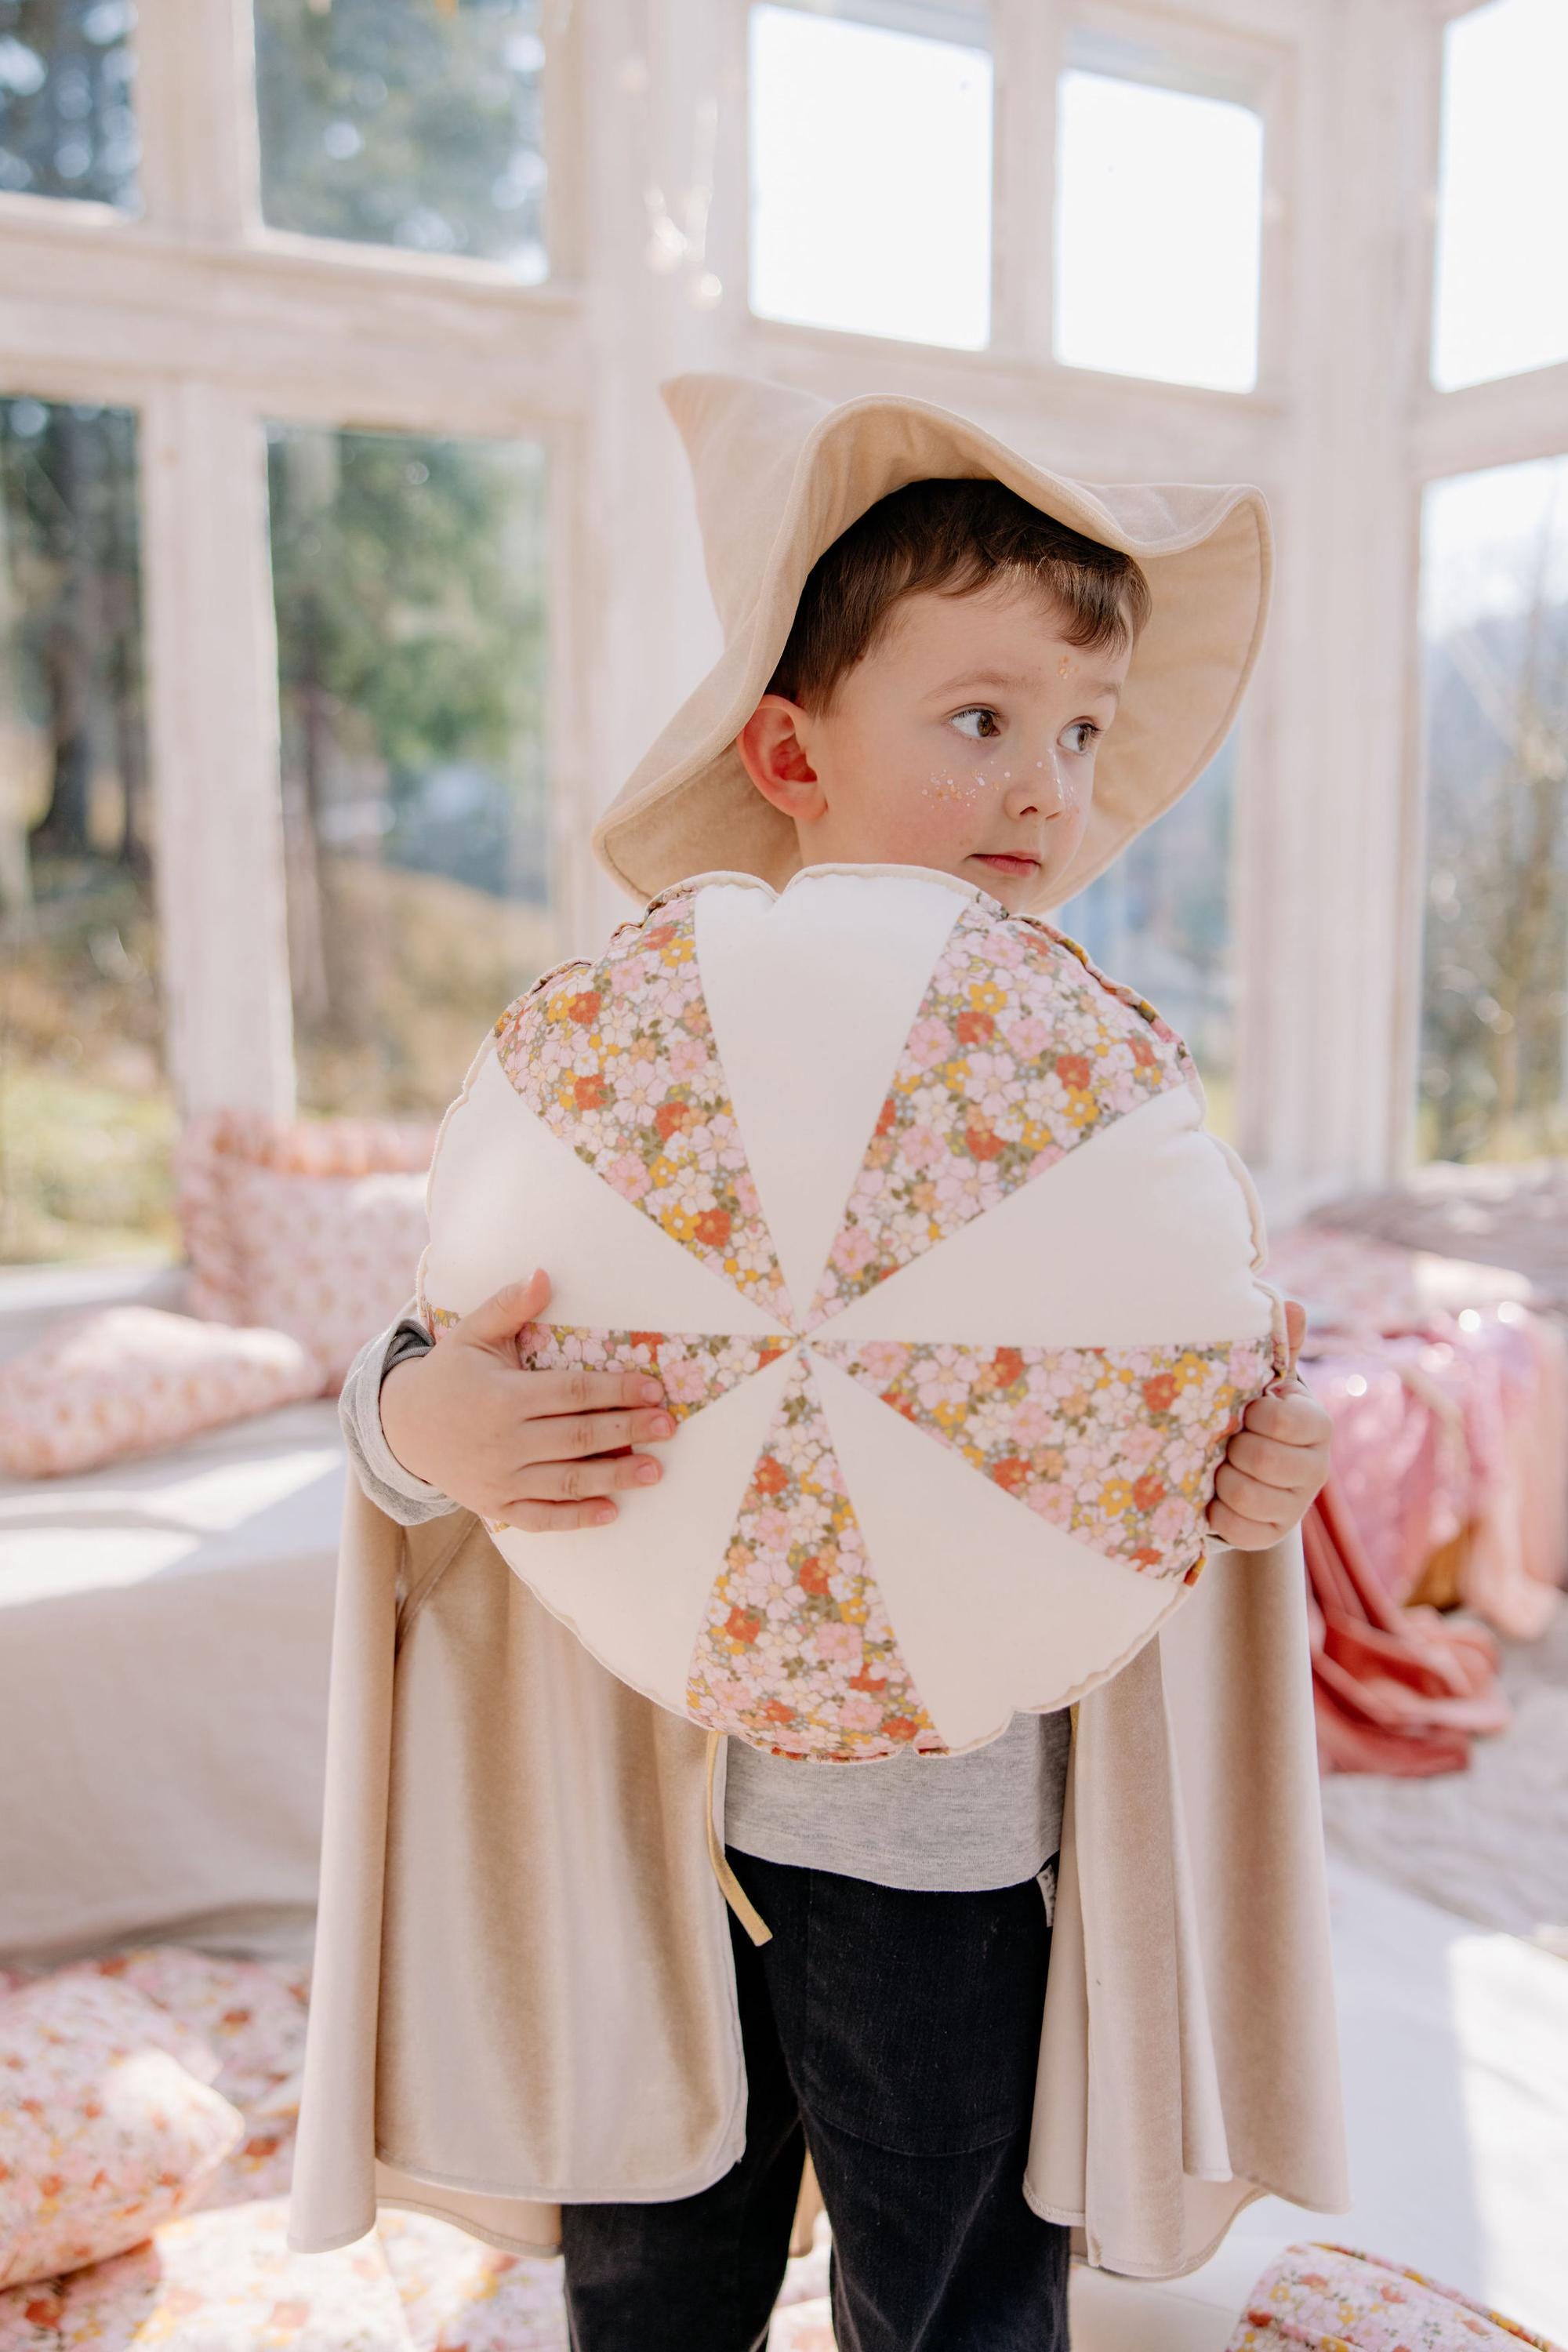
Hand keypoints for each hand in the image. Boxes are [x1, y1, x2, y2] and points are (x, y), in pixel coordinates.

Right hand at [379, 1270, 677, 1531]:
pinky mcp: (495, 1506)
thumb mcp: (471, 1334)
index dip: (616, 1390)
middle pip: (579, 1437)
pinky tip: (611, 1511)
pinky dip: (576, 1518)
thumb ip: (509, 1305)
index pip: (573, 1392)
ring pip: (568, 1481)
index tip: (653, 1390)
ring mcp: (500, 1479)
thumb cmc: (448, 1375)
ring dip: (615, 1476)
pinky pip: (542, 1518)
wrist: (402, 1429)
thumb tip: (544, 1274)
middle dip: (628, 1430)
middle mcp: (504, 1441)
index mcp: (504, 1397)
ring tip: (655, 1470)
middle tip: (668, 1427)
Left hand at [1206, 1299, 1329, 1550]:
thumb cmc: (1252, 1412)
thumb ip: (1278, 1347)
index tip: (1244, 1409)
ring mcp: (1296, 1505)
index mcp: (1317, 1424)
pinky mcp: (1271, 1534)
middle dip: (1231, 1448)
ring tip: (1216, 1467)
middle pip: (1260, 1458)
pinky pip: (1237, 1528)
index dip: (1254, 1415)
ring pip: (1246, 1494)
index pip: (1285, 1420)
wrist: (1244, 1467)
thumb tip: (1293, 1306)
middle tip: (1223, 1440)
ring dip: (1220, 1479)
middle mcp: (1316, 1468)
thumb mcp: (1264, 1380)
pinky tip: (1213, 1498)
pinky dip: (1217, 1513)